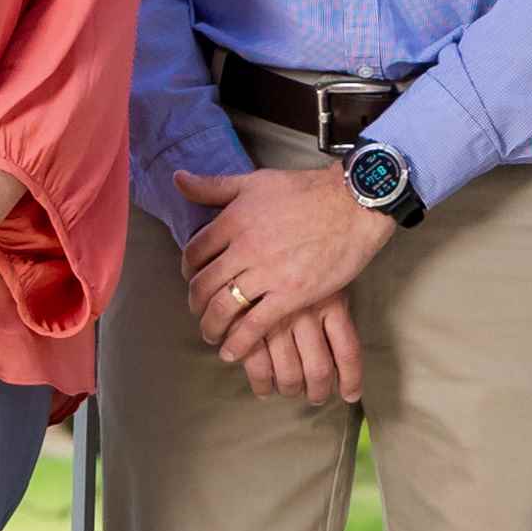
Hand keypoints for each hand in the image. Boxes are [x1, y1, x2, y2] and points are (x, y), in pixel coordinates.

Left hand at [169, 164, 387, 397]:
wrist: (354, 204)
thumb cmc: (307, 190)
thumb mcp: (255, 181)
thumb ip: (213, 185)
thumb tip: (178, 178)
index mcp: (233, 220)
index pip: (194, 252)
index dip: (187, 270)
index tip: (192, 278)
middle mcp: (245, 247)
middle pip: (204, 284)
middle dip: (195, 303)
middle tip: (198, 311)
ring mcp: (268, 273)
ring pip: (224, 307)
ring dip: (211, 326)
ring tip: (212, 334)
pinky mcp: (292, 294)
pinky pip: (255, 325)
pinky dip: (239, 342)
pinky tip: (232, 351)